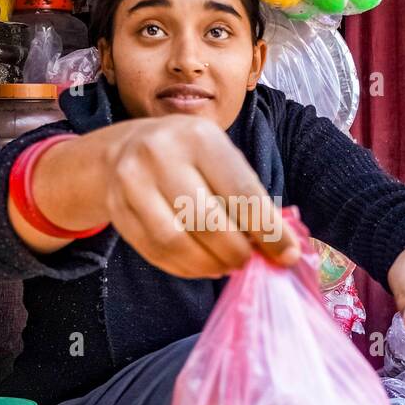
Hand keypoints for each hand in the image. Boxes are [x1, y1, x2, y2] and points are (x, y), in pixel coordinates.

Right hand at [100, 116, 301, 278]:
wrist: (123, 148)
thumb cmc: (188, 156)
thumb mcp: (220, 158)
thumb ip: (248, 196)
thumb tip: (280, 245)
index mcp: (200, 137)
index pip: (241, 193)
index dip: (267, 231)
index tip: (286, 255)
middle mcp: (162, 154)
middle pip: (207, 222)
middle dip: (236, 252)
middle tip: (248, 262)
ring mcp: (133, 182)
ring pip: (177, 242)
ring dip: (209, 263)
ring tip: (225, 265)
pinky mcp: (118, 209)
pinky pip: (156, 252)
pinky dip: (185, 267)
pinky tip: (201, 265)